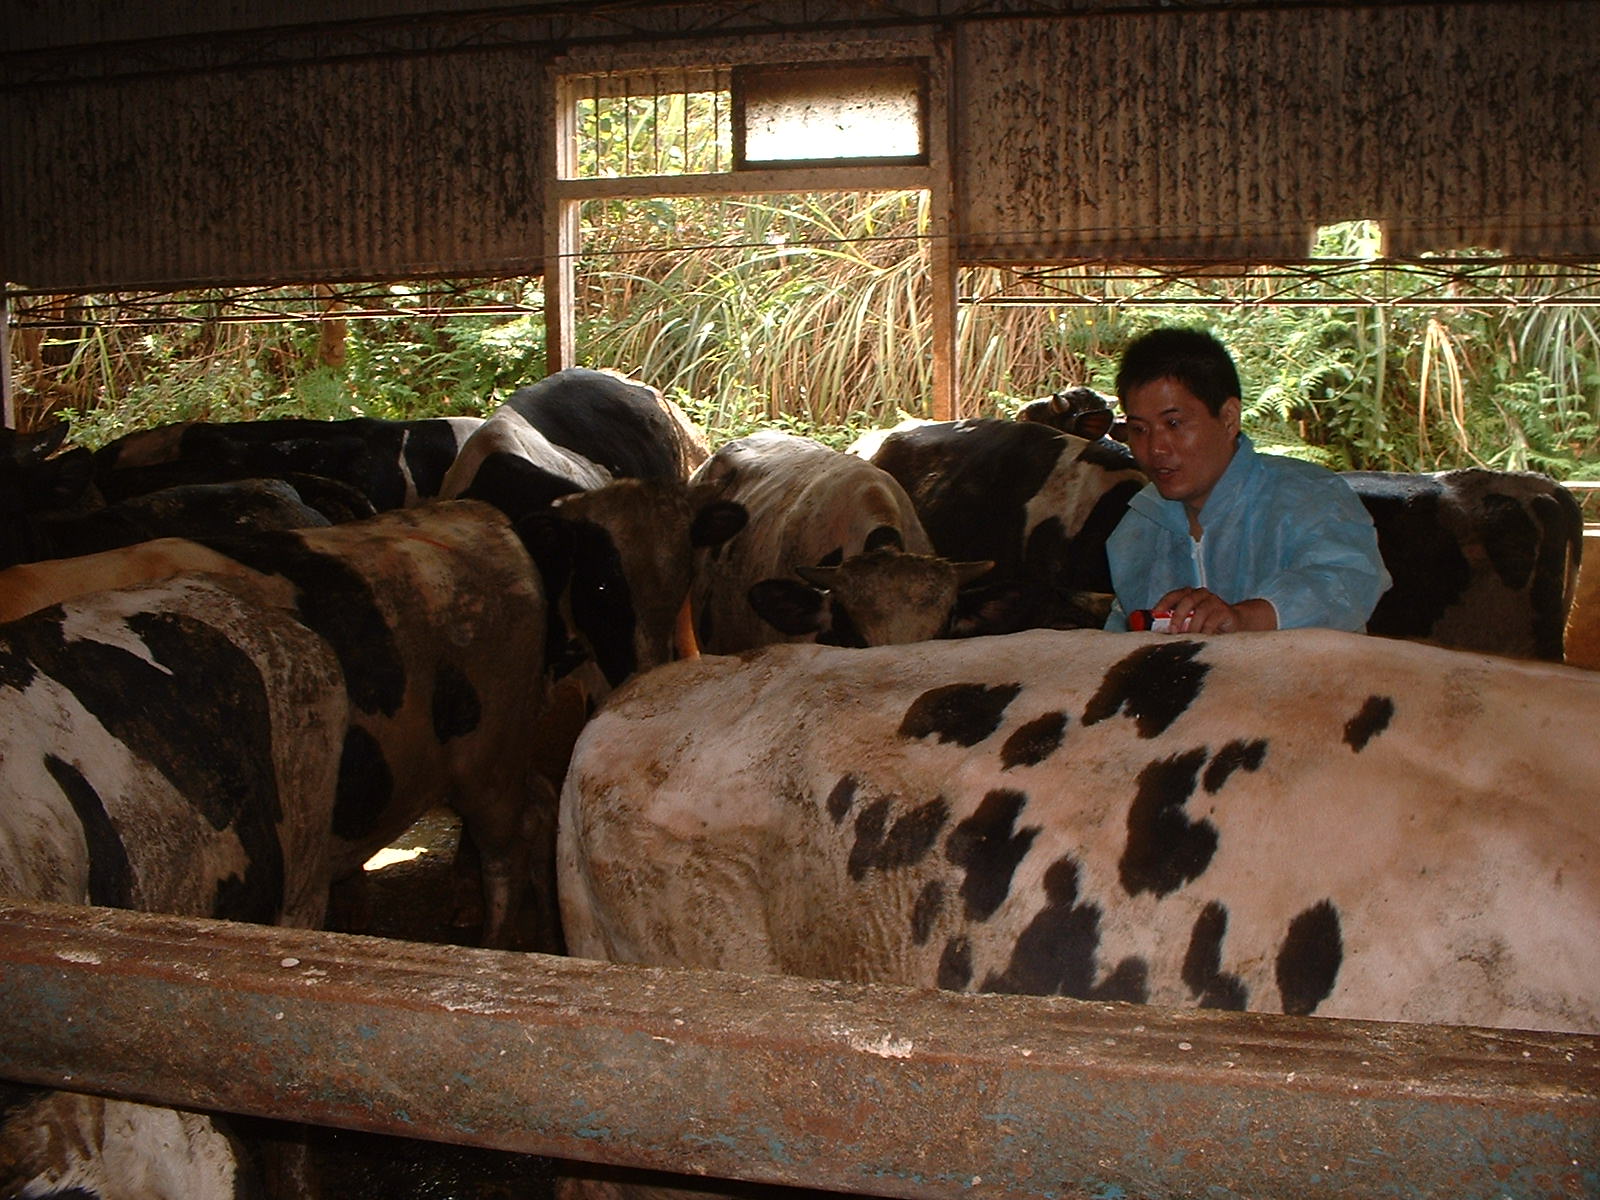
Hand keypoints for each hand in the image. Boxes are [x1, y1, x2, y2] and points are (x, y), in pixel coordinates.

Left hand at [1155, 589, 1276, 633]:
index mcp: (1189, 595)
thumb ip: (1176, 625)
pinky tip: (1202, 639)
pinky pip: (1213, 620)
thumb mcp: (1189, 623)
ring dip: (1192, 626)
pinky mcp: (1224, 611)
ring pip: (1201, 611)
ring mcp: (1214, 601)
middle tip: (1173, 630)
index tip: (1155, 615)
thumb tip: (1156, 636)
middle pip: (1187, 600)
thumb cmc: (1206, 624)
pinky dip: (1205, 631)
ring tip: (1187, 638)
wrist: (1235, 623)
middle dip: (1177, 616)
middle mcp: (1201, 595)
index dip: (1163, 604)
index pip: (1173, 595)